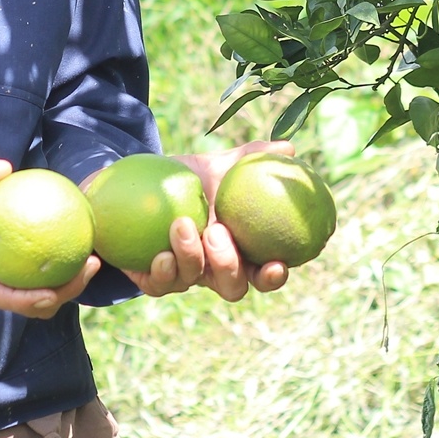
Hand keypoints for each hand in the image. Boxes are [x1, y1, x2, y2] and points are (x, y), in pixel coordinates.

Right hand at [0, 157, 99, 319]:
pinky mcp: (19, 274)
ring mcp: (7, 281)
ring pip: (42, 298)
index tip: (51, 293)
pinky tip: (85, 245)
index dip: (25, 301)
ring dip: (70, 287)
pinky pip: (46, 278)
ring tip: (94, 261)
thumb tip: (3, 169)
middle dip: (62, 295)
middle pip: (30, 305)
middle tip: (90, 265)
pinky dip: (66, 270)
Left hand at [122, 141, 293, 301]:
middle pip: (232, 288)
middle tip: (217, 231)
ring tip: (182, 224)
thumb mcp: (223, 166)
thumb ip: (253, 159)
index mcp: (240, 252)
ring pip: (192, 282)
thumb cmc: (196, 178)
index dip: (273, 276)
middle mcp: (215, 270)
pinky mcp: (155, 276)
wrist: (151, 183)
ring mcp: (185, 275)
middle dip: (228, 265)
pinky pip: (159, 284)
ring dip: (189, 257)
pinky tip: (159, 254)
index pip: (264, 273)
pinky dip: (160, 273)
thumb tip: (287, 150)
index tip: (276, 263)